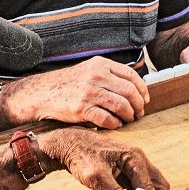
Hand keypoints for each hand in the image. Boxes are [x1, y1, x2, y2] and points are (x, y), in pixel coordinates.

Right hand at [25, 57, 150, 128]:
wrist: (43, 93)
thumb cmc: (69, 83)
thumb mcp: (90, 69)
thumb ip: (110, 74)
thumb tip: (135, 87)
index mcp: (101, 64)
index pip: (131, 75)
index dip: (142, 89)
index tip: (145, 99)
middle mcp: (96, 76)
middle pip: (129, 91)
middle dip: (138, 105)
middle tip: (139, 113)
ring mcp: (89, 92)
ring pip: (121, 106)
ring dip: (129, 115)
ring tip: (129, 119)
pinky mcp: (82, 109)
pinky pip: (107, 119)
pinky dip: (115, 124)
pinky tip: (115, 125)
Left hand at [38, 129, 168, 189]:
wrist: (69, 144)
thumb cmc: (82, 156)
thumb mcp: (97, 178)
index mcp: (134, 158)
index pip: (150, 186)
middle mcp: (137, 160)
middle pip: (157, 184)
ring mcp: (131, 165)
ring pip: (147, 186)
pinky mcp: (124, 171)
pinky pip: (136, 186)